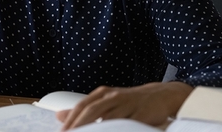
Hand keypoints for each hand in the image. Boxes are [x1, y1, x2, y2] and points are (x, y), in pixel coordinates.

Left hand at [57, 82, 193, 129]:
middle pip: (92, 111)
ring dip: (96, 130)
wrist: (161, 95)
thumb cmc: (130, 101)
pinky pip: (126, 125)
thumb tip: (60, 116)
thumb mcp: (106, 102)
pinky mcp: (140, 114)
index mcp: (103, 94)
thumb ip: (84, 110)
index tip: (62, 131)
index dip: (71, 120)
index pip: (82, 106)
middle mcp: (113, 97)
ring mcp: (127, 105)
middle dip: (79, 125)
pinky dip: (117, 130)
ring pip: (108, 119)